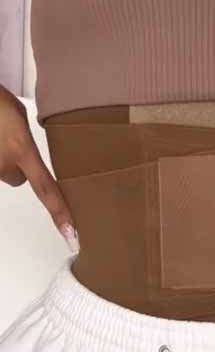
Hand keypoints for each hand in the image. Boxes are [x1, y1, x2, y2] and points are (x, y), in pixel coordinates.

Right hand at [0, 84, 78, 251]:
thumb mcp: (19, 117)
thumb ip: (27, 143)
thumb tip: (30, 154)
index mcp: (23, 151)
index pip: (47, 189)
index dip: (60, 213)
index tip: (70, 235)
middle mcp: (5, 165)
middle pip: (20, 177)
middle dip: (18, 165)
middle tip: (9, 138)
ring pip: (4, 170)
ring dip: (2, 157)